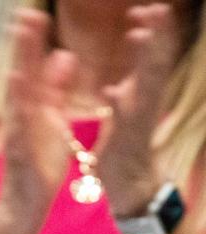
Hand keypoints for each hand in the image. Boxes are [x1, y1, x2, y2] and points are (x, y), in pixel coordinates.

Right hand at [0, 9, 77, 222]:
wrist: (24, 203)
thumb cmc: (38, 165)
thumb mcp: (53, 120)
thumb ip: (57, 90)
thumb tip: (65, 55)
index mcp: (32, 107)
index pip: (33, 68)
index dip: (35, 42)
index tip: (37, 14)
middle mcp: (21, 114)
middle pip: (22, 71)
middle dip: (24, 43)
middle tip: (25, 12)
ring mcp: (16, 129)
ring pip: (17, 90)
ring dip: (19, 61)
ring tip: (21, 34)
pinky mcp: (17, 146)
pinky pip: (18, 119)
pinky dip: (18, 98)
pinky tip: (19, 78)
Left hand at [98, 3, 179, 217]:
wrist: (129, 182)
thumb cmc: (125, 143)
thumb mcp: (127, 106)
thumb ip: (129, 81)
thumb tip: (132, 56)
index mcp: (142, 92)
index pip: (150, 55)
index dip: (151, 30)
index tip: (145, 8)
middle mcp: (145, 102)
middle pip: (155, 62)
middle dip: (156, 35)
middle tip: (157, 8)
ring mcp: (138, 120)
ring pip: (144, 86)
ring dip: (143, 61)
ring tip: (140, 35)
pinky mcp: (125, 139)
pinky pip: (122, 120)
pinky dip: (118, 104)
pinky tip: (110, 91)